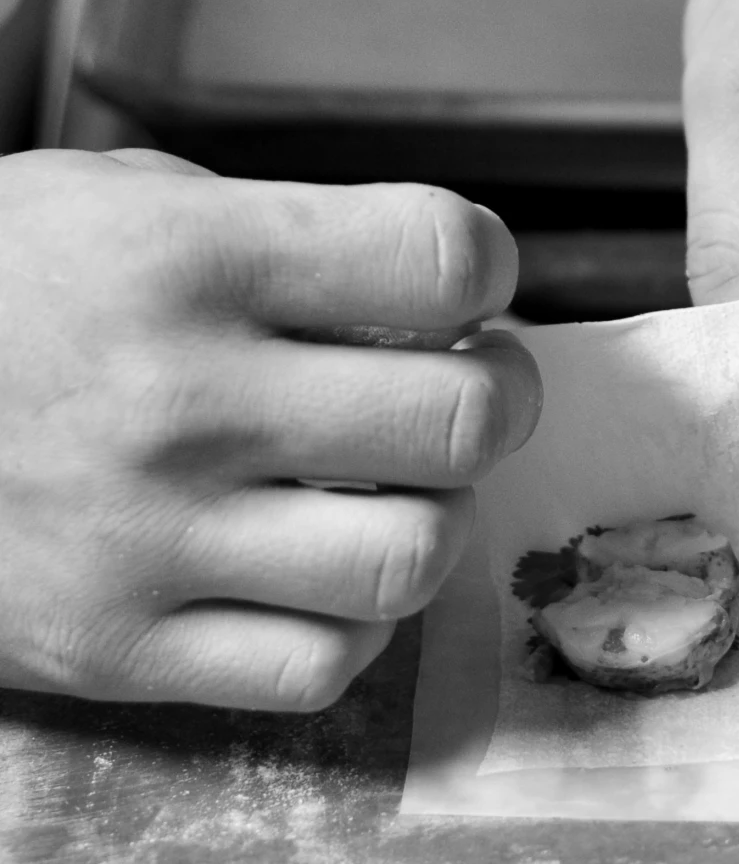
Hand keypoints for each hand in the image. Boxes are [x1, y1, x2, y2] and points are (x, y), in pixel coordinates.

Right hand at [0, 150, 539, 709]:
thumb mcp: (114, 200)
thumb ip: (278, 235)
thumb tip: (439, 296)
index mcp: (185, 256)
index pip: (439, 259)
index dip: (484, 268)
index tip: (460, 286)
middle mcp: (179, 399)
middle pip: (462, 418)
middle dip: (498, 396)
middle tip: (466, 386)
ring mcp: (150, 538)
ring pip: (412, 557)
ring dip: (432, 514)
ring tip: (393, 484)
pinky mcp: (121, 651)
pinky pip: (323, 663)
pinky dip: (354, 618)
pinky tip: (321, 567)